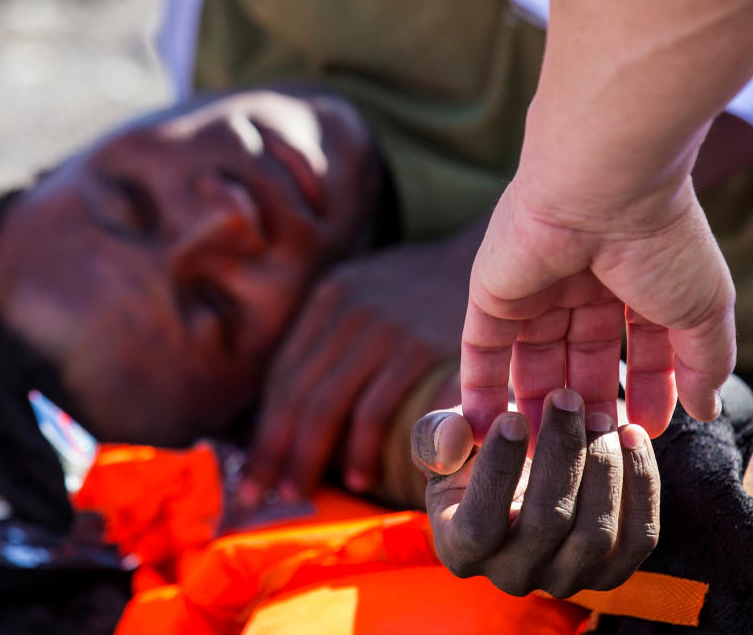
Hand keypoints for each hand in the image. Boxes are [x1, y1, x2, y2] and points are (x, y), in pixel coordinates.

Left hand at [241, 227, 483, 503]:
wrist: (498, 258)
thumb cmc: (431, 287)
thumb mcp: (374, 290)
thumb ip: (338, 332)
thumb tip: (301, 395)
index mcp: (329, 296)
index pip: (282, 373)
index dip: (263, 428)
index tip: (253, 468)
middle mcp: (347, 309)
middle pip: (294, 392)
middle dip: (272, 450)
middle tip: (258, 494)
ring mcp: (382, 328)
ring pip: (325, 404)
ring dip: (308, 456)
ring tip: (299, 492)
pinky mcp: (418, 348)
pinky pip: (373, 409)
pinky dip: (360, 449)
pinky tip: (359, 478)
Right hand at [412, 389, 659, 597]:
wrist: (518, 468)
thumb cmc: (474, 450)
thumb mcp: (442, 437)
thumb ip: (435, 436)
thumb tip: (451, 441)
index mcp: (460, 548)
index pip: (480, 524)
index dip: (498, 470)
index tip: (511, 415)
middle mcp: (512, 576)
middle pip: (547, 522)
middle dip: (560, 453)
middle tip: (567, 399)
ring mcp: (566, 578)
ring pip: (595, 533)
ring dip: (604, 466)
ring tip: (600, 415)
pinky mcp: (612, 570)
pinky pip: (639, 536)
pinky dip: (641, 484)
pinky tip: (633, 436)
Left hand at [461, 179, 734, 444]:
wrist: (603, 188)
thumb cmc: (662, 241)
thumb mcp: (701, 309)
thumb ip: (702, 361)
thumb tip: (707, 408)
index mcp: (633, 280)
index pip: (638, 348)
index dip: (645, 391)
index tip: (645, 433)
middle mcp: (580, 284)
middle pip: (580, 360)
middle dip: (587, 407)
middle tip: (592, 452)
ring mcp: (533, 289)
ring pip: (531, 362)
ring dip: (537, 411)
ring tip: (545, 458)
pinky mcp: (491, 295)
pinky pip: (482, 353)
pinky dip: (483, 393)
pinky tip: (488, 435)